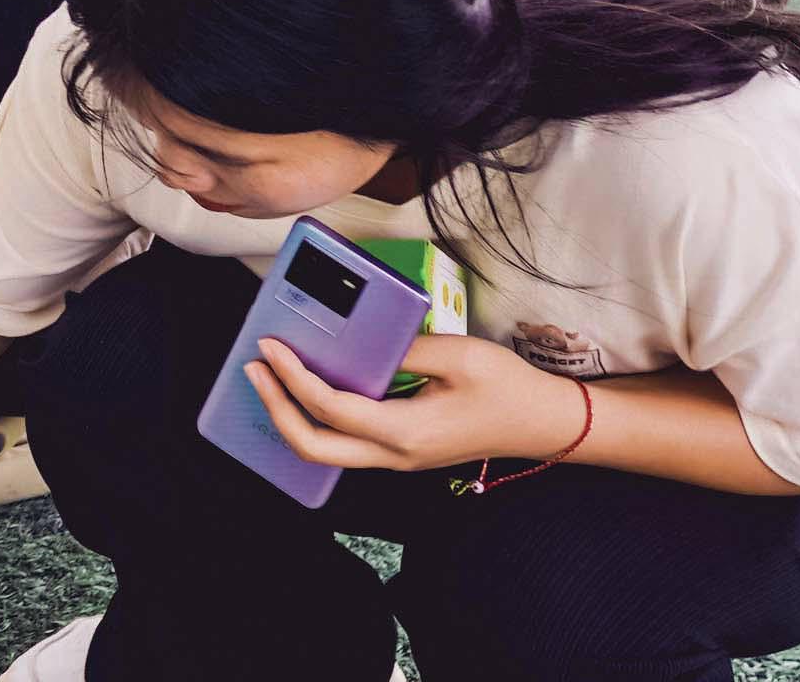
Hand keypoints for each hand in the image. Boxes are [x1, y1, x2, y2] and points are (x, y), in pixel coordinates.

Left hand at [245, 334, 582, 477]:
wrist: (545, 423)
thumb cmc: (508, 388)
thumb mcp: (457, 356)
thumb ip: (403, 349)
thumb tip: (358, 340)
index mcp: (406, 434)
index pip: (331, 409)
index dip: (292, 378)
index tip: (268, 347)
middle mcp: (395, 455)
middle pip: (315, 447)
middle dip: (275, 409)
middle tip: (254, 367)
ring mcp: (398, 458)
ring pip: (328, 451)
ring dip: (292, 416)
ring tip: (271, 376)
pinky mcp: (402, 449)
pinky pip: (347, 442)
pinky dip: (317, 418)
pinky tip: (308, 389)